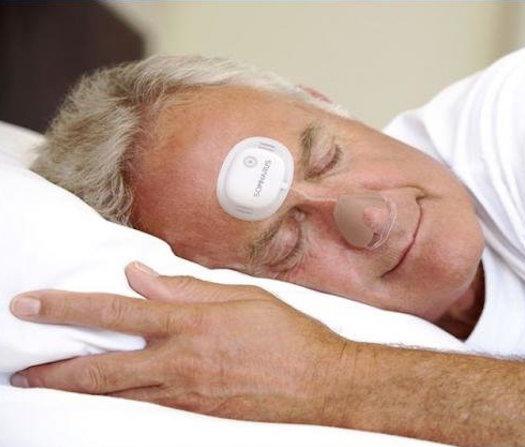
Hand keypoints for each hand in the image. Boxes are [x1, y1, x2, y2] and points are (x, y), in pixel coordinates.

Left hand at [9, 262, 354, 424]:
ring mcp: (185, 392)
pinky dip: (117, 397)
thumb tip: (140, 275)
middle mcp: (180, 361)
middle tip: (21, 369)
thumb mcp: (241, 297)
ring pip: (116, 393)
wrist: (319, 383)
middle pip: (102, 369)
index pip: (117, 311)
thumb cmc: (286, 335)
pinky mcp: (195, 411)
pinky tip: (105, 392)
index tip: (32, 305)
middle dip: (54, 368)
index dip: (68, 308)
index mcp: (192, 323)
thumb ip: (186, 286)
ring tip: (46, 383)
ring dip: (76, 388)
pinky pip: (145, 403)